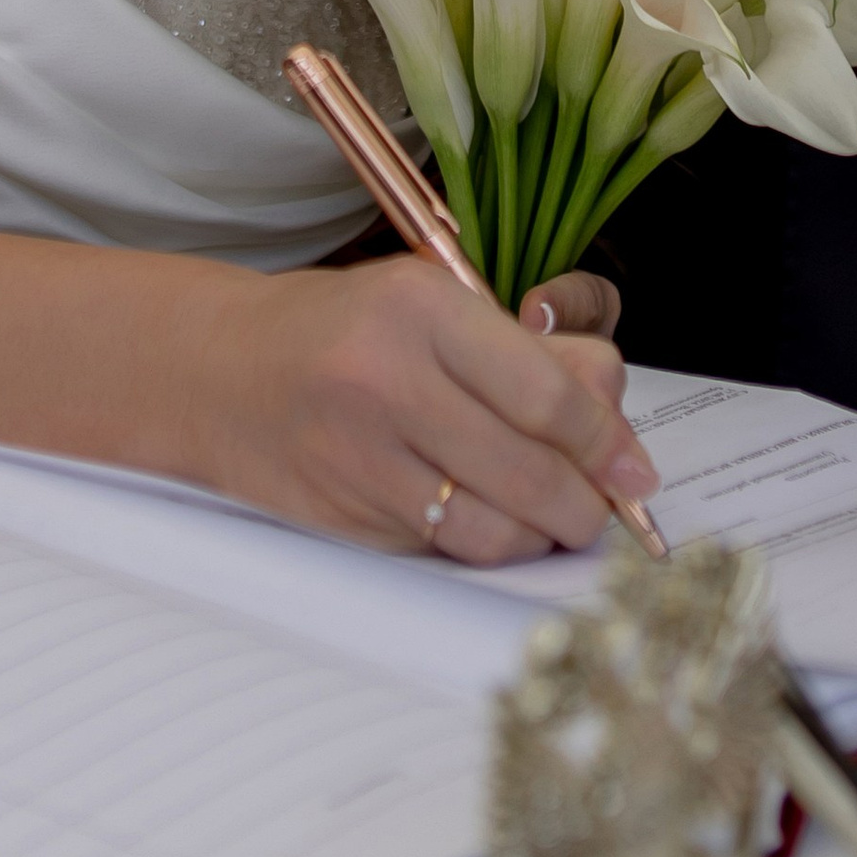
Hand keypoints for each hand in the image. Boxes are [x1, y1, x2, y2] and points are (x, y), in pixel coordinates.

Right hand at [193, 258, 656, 565]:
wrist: (219, 371)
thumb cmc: (345, 331)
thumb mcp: (437, 304)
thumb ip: (530, 353)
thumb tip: (613, 415)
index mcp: (421, 309)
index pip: (546, 395)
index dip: (606, 446)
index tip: (636, 474)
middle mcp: (386, 380)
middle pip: (528, 472)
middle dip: (585, 507)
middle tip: (603, 511)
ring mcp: (358, 456)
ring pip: (490, 530)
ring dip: (539, 538)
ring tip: (552, 522)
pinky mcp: (343, 517)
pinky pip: (442, 551)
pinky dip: (482, 547)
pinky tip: (491, 525)